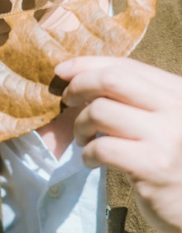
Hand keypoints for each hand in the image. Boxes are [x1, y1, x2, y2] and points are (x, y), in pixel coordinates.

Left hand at [58, 56, 181, 232]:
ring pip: (100, 111)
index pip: (126, 66)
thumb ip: (133, 99)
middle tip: (67, 101)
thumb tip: (75, 75)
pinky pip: (102, 147)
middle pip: (112, 79)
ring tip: (85, 140)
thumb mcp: (162, 122)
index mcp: (179, 93)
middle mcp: (178, 109)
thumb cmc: (172, 161)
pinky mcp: (154, 166)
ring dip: (80, 125)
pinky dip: (87, 154)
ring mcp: (168, 137)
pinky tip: (92, 162)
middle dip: (78, 86)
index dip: (88, 65)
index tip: (63, 71)